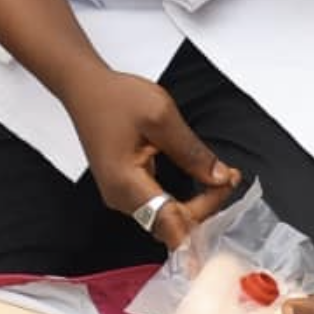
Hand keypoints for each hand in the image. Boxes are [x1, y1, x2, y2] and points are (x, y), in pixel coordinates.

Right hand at [67, 69, 237, 248]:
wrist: (85, 88)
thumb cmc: (116, 97)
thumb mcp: (161, 116)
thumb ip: (191, 151)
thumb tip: (219, 178)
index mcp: (126, 183)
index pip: (174, 223)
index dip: (205, 215)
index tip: (226, 186)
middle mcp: (120, 198)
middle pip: (172, 225)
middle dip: (206, 207)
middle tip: (228, 176)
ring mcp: (120, 196)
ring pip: (167, 218)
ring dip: (196, 204)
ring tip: (219, 177)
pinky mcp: (123, 189)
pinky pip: (158, 207)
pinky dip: (182, 198)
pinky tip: (198, 179)